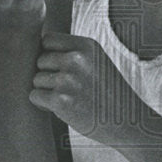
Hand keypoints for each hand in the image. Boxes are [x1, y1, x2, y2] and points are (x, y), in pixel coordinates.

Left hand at [28, 32, 146, 146]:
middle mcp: (76, 59)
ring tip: (68, 98)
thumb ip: (72, 51)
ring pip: (36, 79)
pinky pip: (34, 96)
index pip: (47, 40)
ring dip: (46, 90)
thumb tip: (34, 49)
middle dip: (48, 74)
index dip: (50, 54)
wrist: (127, 121)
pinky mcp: (61, 101)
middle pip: (40, 60)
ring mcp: (68, 79)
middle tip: (67, 88)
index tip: (61, 68)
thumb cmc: (107, 92)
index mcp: (86, 45)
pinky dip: (43, 104)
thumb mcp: (96, 61)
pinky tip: (62, 108)